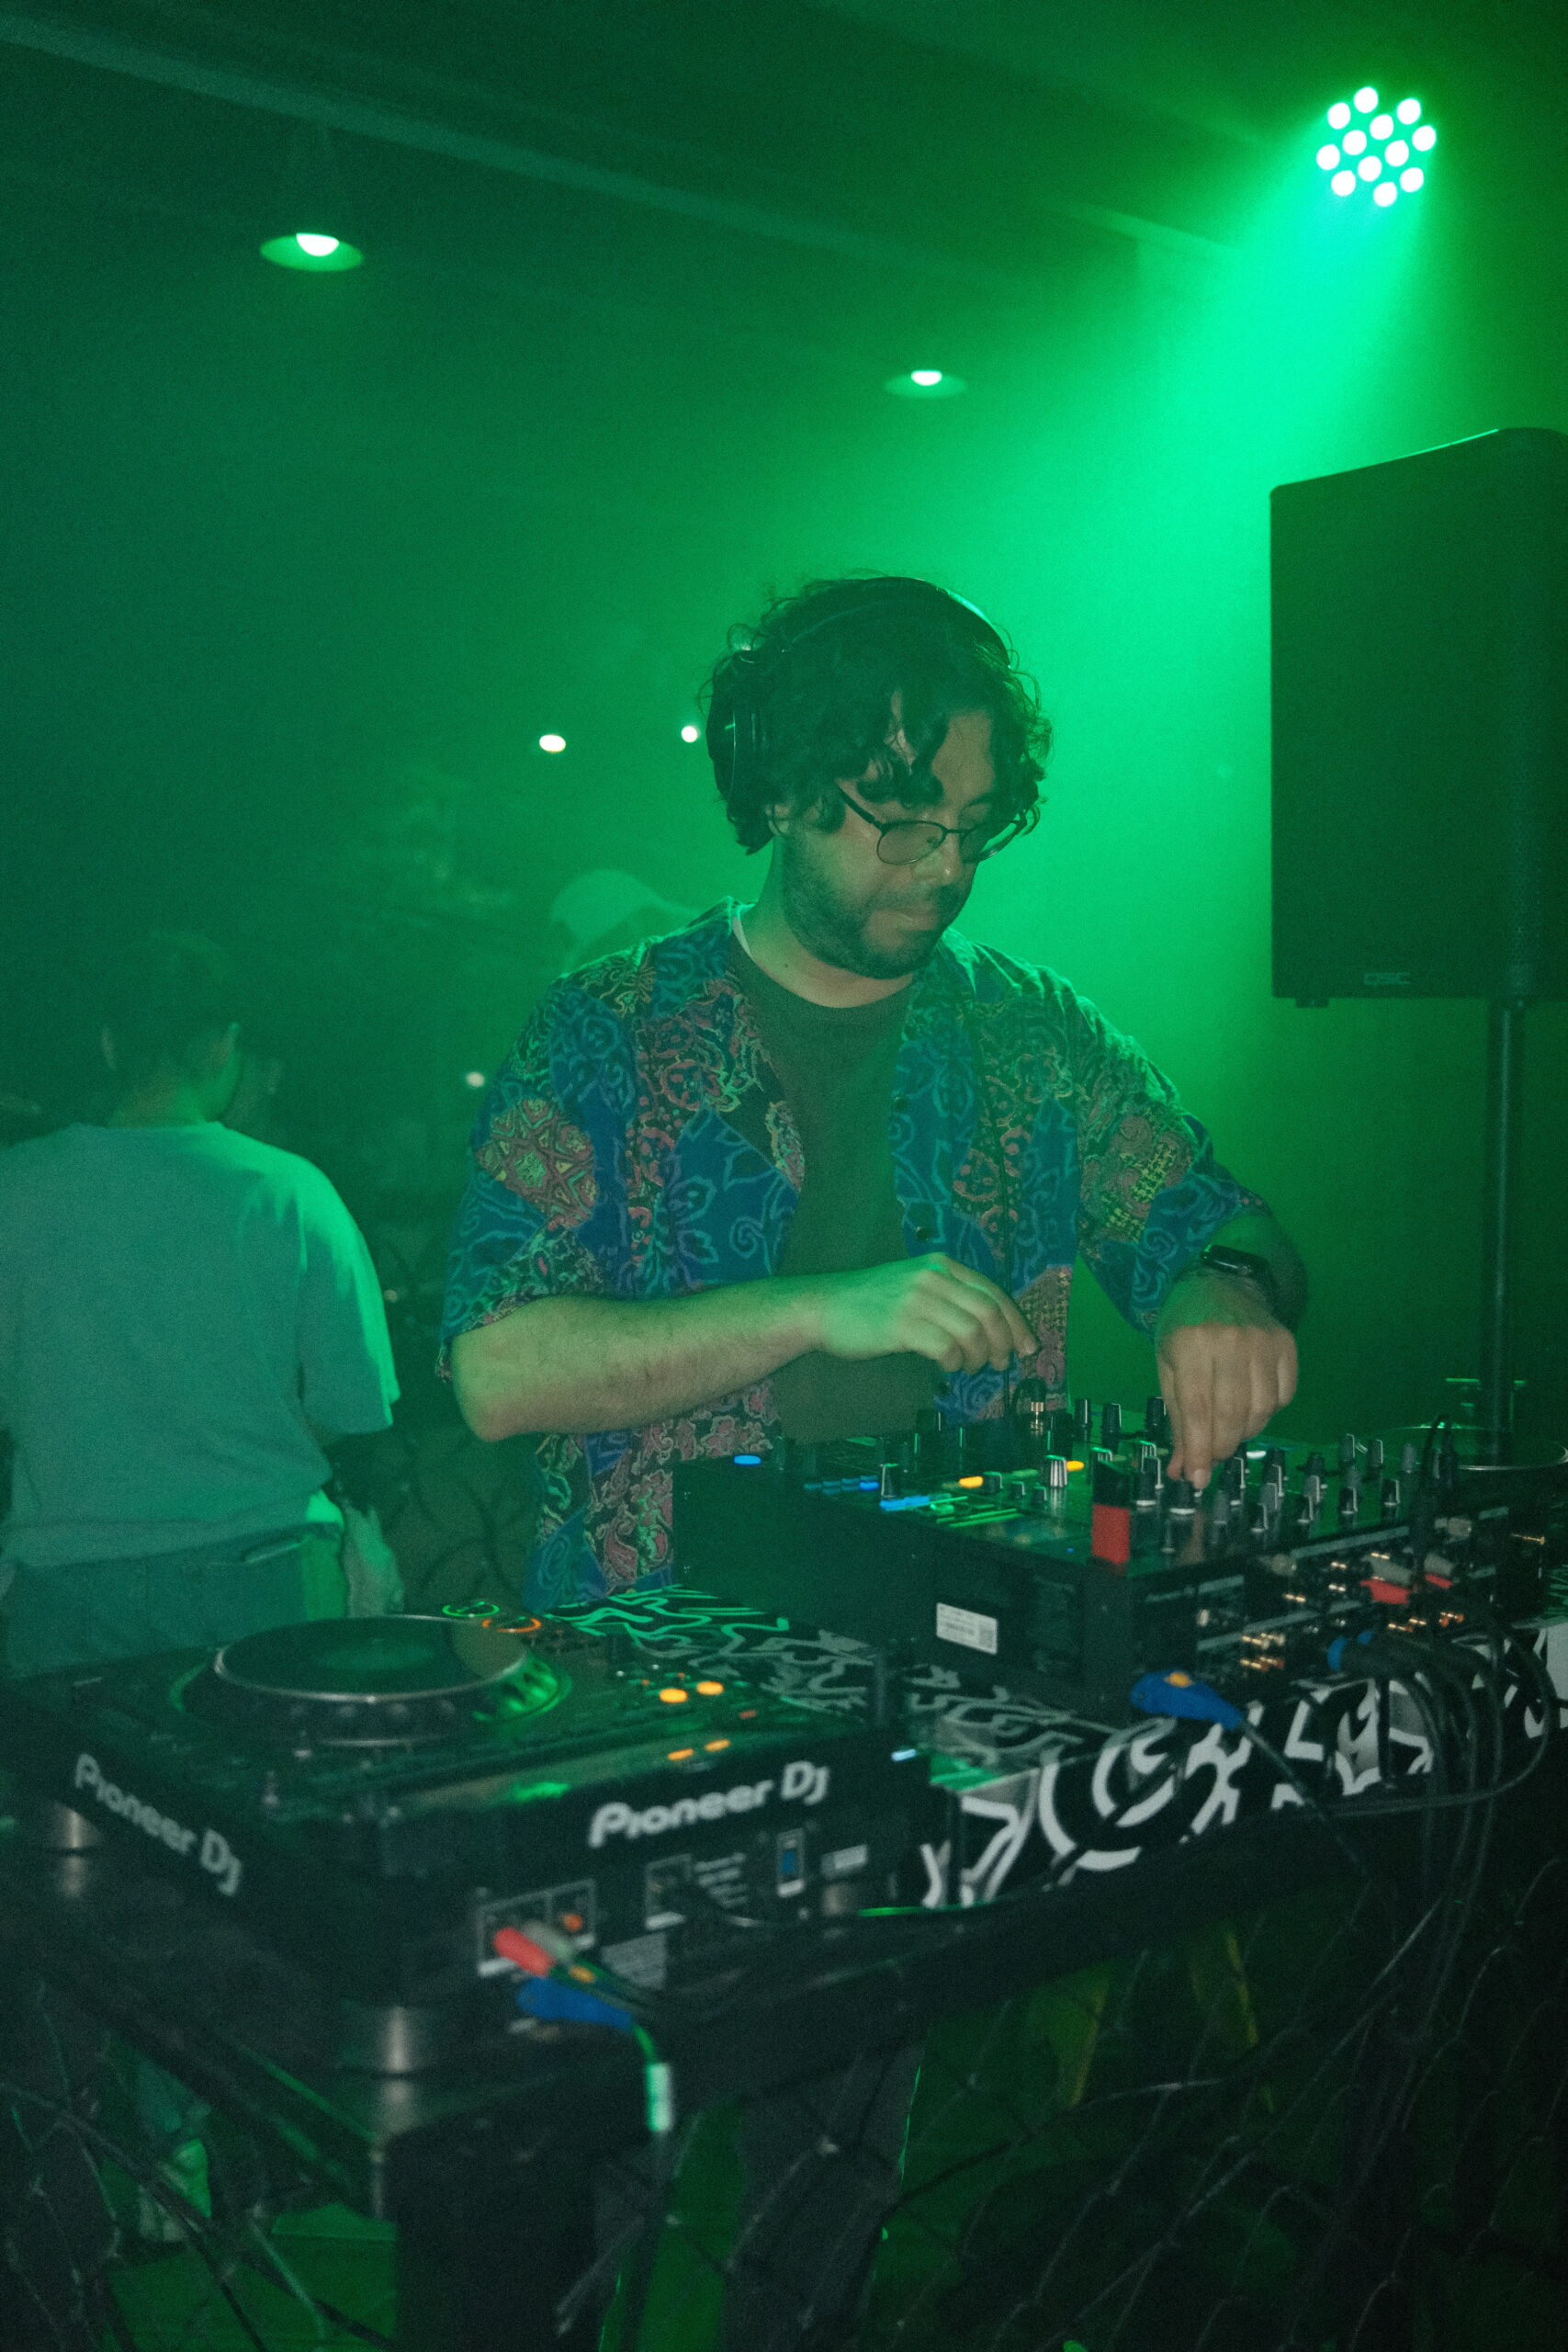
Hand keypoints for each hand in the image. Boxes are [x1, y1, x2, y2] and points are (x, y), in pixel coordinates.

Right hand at [811, 1254, 1036, 1376]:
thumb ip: (949, 1298)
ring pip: (972, 1331)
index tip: (1027, 1346)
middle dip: (1003, 1342)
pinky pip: (946, 1347)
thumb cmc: (870, 1303)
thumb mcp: (914, 1285)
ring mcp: (917, 1299)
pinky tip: (947, 1367)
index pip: (993, 1292)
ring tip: (968, 1367)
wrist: (823, 1306)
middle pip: (989, 1311)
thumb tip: (992, 1329)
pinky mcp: (902, 1324)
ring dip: (978, 1356)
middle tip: (1000, 1363)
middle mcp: (933, 1276)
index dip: (1016, 1322)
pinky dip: (955, 1362)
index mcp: (941, 1265)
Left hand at [1156, 1273, 1296, 1490]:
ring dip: (1244, 1432)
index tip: (1197, 1479)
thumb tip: (1182, 1470)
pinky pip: (1283, 1396)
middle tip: (1212, 1457)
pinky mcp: (1286, 1343)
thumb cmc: (1185, 1328)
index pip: (1199, 1410)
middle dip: (1221, 1446)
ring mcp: (1262, 1341)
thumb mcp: (1169, 1368)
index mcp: (1191, 1345)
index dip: (1199, 1450)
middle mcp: (1230, 1341)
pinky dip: (1267, 1412)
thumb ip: (1178, 1419)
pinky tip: (1250, 1405)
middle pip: (1232, 1414)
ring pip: (1262, 1410)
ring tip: (1228, 1430)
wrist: (1221, 1282)